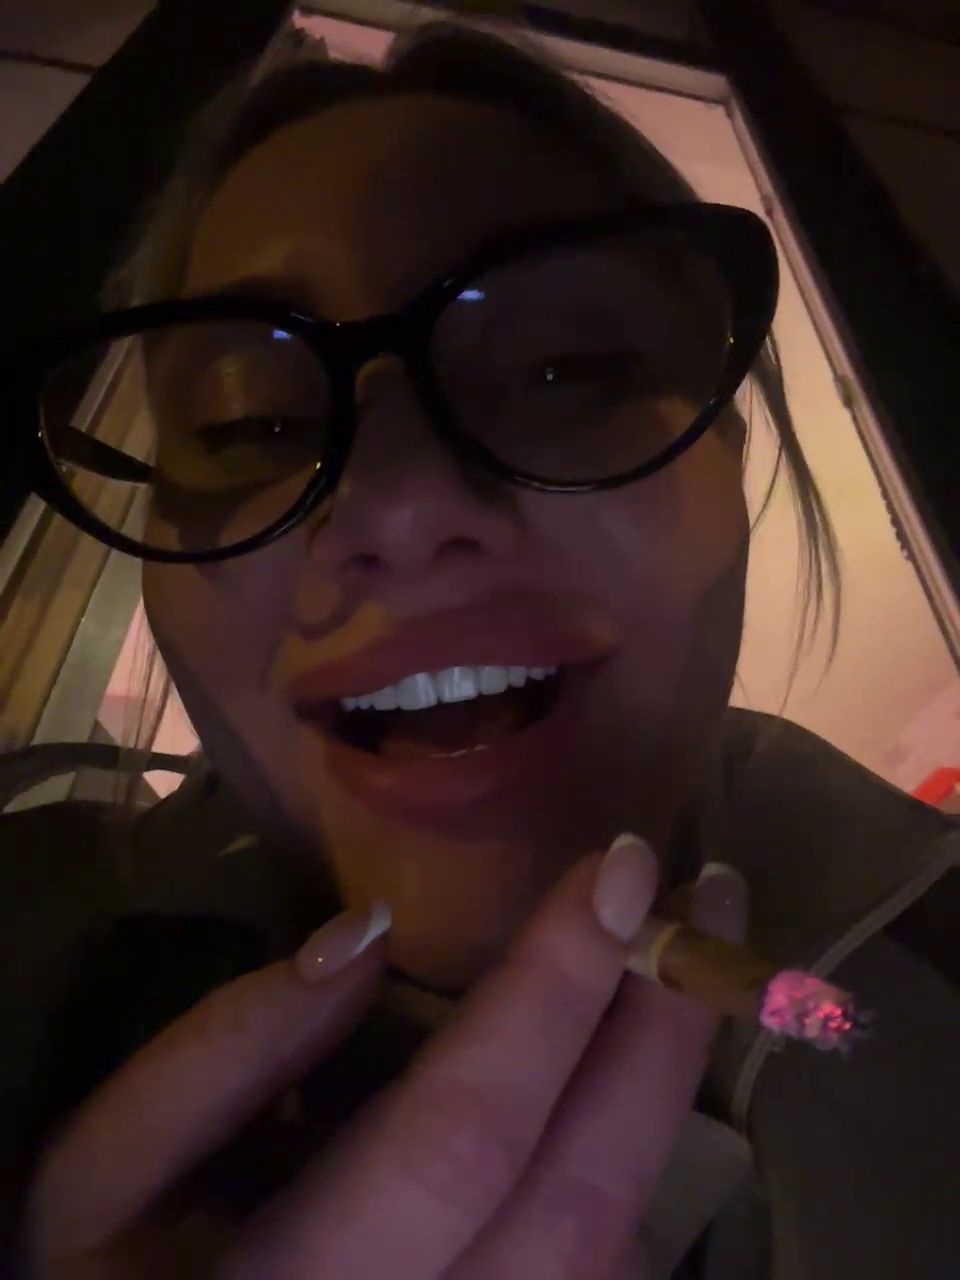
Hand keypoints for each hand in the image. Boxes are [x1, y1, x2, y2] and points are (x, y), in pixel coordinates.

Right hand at [26, 837, 745, 1278]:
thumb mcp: (102, 1170)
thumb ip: (222, 1052)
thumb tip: (373, 932)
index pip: (465, 1125)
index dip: (555, 987)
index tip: (619, 862)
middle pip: (585, 1193)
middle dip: (661, 1031)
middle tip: (707, 894)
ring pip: (623, 1248)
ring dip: (670, 1092)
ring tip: (686, 966)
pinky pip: (612, 1274)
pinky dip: (642, 1161)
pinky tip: (635, 1075)